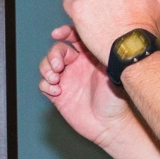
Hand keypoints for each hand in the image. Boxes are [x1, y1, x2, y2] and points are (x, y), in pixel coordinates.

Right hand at [38, 25, 131, 146]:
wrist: (109, 126)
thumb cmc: (115, 102)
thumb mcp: (113, 76)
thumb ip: (104, 58)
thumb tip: (99, 42)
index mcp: (90, 57)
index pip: (74, 37)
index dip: (64, 32)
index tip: (57, 34)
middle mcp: (77, 66)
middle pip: (57, 50)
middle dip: (53, 55)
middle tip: (58, 66)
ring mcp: (67, 80)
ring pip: (47, 65)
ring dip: (46, 68)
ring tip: (55, 79)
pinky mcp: (58, 95)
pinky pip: (44, 84)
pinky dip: (46, 85)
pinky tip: (56, 92)